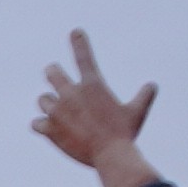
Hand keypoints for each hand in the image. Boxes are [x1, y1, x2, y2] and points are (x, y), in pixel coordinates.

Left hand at [33, 31, 160, 186]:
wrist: (111, 154)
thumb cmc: (126, 132)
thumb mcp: (138, 111)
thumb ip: (144, 96)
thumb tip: (151, 86)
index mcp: (93, 85)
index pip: (84, 57)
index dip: (79, 42)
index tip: (75, 32)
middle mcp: (71, 94)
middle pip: (52, 73)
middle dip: (53, 72)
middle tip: (53, 73)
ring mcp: (58, 112)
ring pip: (43, 99)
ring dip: (48, 102)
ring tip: (57, 110)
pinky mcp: (49, 129)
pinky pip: (36, 123)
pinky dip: (40, 124)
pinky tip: (46, 127)